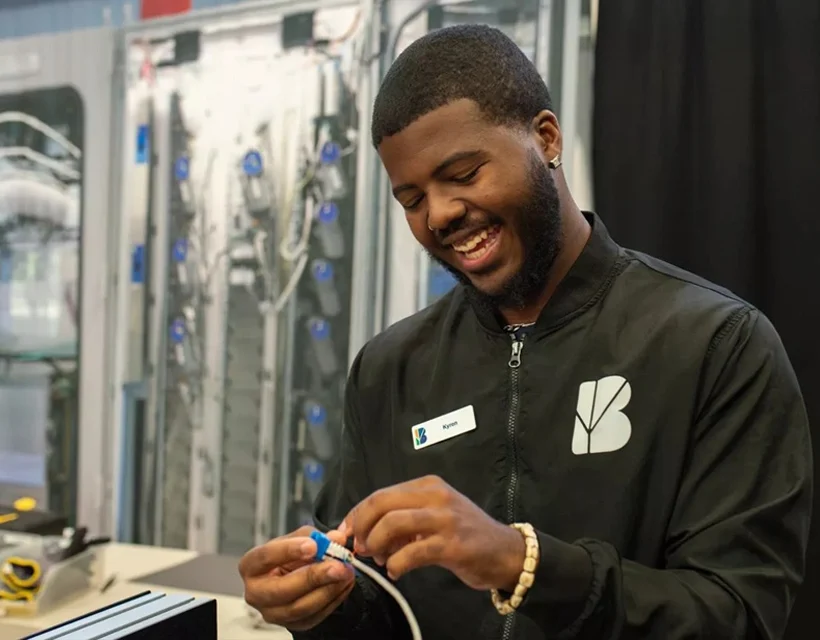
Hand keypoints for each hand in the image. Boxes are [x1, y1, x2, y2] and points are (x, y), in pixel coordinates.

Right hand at [239, 526, 355, 630]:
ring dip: (328, 590)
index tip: (313, 545)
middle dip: (313, 577)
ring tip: (346, 573)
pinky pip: (314, 617)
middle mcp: (256, 593)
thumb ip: (317, 537)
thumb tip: (336, 538)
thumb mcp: (299, 538)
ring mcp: (272, 612)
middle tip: (337, 565)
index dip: (289, 550)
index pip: (266, 557)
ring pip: (300, 607)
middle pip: (282, 589)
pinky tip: (344, 585)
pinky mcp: (290, 625)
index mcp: (251, 566)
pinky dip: (333, 600)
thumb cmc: (289, 555)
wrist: (292, 574)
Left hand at [341, 475, 526, 590]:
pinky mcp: (452, 545)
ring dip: (376, 544)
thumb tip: (361, 533)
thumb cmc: (465, 534)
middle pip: (382, 504)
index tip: (346, 532)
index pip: (380, 494)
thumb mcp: (434, 516)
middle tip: (359, 547)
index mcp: (428, 485)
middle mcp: (436, 496)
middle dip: (361, 527)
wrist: (506, 552)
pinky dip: (396, 565)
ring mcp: (445, 519)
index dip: (357, 514)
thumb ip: (402, 519)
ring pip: (392, 524)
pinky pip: (411, 553)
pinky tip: (397, 572)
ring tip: (378, 559)